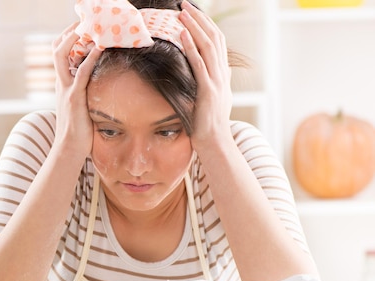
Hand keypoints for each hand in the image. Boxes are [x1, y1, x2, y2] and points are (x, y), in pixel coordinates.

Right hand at [52, 24, 102, 159]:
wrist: (69, 149)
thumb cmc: (78, 131)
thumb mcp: (80, 107)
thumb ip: (85, 93)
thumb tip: (100, 86)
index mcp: (62, 84)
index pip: (59, 54)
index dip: (68, 38)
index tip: (81, 27)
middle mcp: (61, 83)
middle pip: (56, 49)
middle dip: (68, 32)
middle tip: (83, 21)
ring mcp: (66, 89)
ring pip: (62, 55)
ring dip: (75, 38)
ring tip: (89, 27)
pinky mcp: (74, 98)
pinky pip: (81, 73)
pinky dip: (90, 58)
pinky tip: (100, 48)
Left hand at [179, 0, 232, 147]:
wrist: (215, 143)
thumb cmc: (209, 125)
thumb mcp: (215, 100)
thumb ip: (216, 83)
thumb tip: (221, 71)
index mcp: (223, 75)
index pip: (217, 42)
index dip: (206, 25)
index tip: (193, 13)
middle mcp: (222, 75)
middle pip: (214, 38)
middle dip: (199, 19)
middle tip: (184, 5)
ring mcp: (217, 82)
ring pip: (208, 46)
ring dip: (194, 27)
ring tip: (181, 13)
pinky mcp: (208, 91)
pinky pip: (199, 64)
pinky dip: (190, 47)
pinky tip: (181, 35)